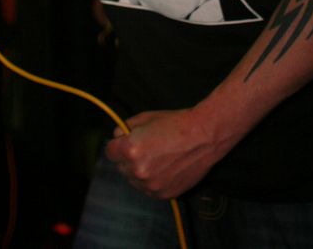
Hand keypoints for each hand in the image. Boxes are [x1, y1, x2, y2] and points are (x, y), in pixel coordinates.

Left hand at [105, 108, 222, 198]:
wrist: (203, 136)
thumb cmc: (174, 123)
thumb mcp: (144, 118)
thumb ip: (124, 128)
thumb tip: (117, 137)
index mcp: (130, 150)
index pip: (109, 152)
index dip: (117, 145)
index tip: (124, 142)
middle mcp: (138, 171)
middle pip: (121, 168)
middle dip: (128, 158)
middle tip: (145, 148)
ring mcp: (152, 185)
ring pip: (134, 180)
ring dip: (139, 171)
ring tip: (157, 158)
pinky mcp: (164, 194)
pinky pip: (149, 189)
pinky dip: (153, 181)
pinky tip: (165, 168)